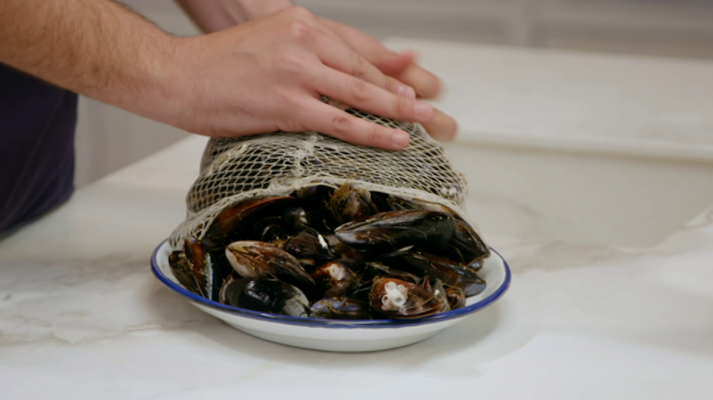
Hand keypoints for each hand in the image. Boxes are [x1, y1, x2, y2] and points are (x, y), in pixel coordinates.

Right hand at [162, 7, 435, 149]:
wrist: (175, 75)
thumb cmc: (217, 65)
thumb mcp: (267, 42)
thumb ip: (304, 52)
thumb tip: (334, 74)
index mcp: (300, 22)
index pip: (355, 49)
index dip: (386, 70)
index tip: (408, 84)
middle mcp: (303, 40)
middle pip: (363, 70)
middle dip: (399, 92)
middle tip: (426, 105)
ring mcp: (297, 71)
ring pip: (359, 94)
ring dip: (396, 112)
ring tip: (420, 124)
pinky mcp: (288, 103)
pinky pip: (341, 121)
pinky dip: (372, 132)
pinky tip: (394, 140)